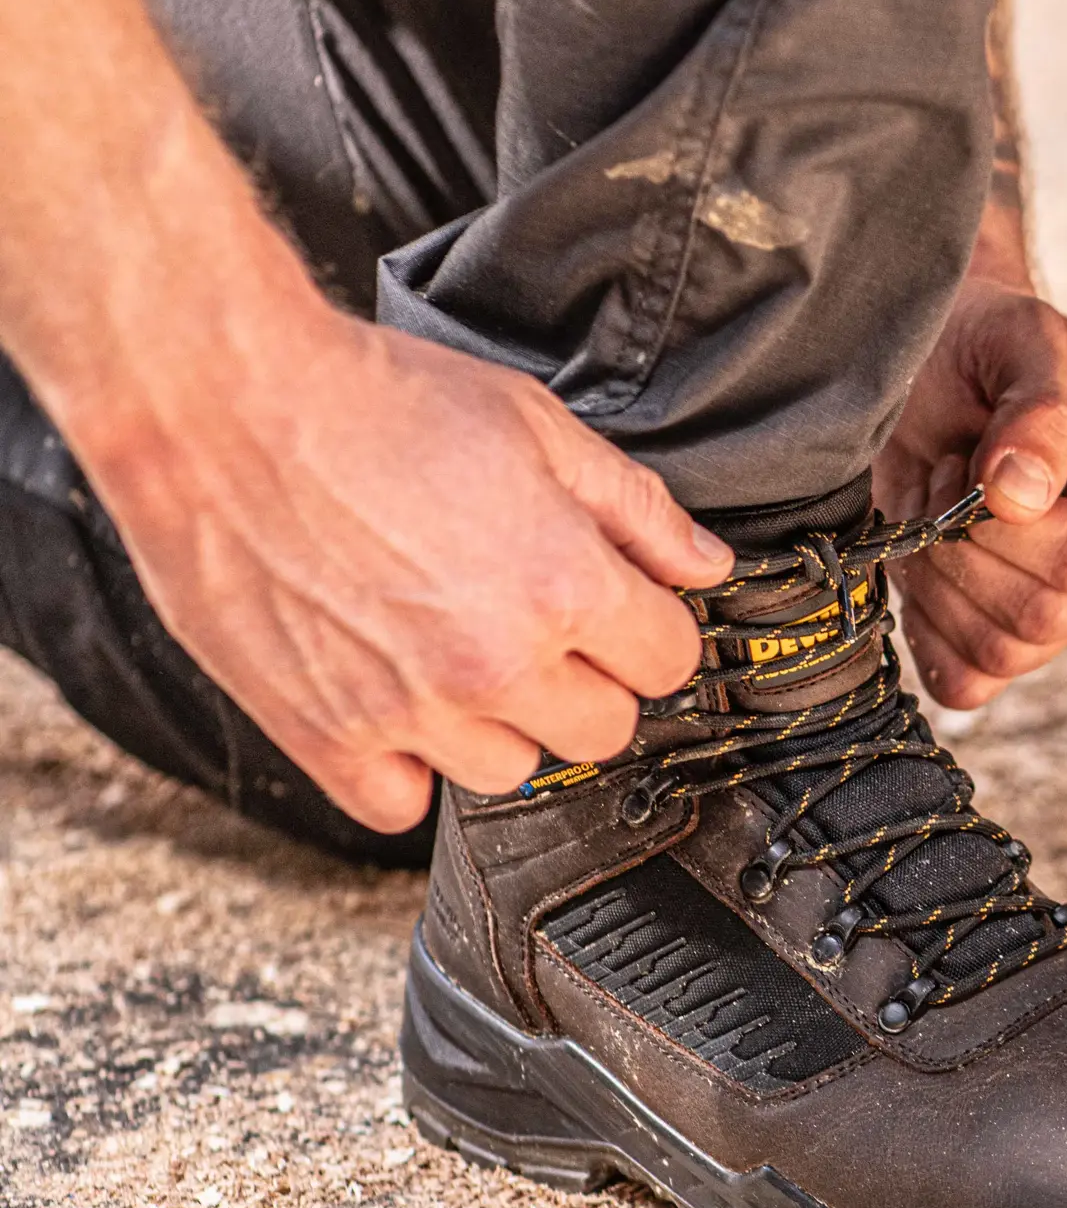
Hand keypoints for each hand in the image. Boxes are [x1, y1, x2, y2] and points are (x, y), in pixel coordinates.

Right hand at [74, 303, 731, 831]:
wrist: (220, 404)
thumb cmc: (374, 401)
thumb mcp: (536, 426)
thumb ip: (635, 510)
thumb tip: (706, 566)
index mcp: (564, 587)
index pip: (669, 662)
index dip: (651, 630)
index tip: (621, 611)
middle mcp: (497, 665)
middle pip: (604, 730)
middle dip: (589, 681)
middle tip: (541, 627)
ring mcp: (411, 713)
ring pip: (512, 773)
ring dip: (501, 726)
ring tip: (458, 654)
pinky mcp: (327, 738)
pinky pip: (401, 806)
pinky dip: (406, 769)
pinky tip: (398, 703)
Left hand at [874, 279, 1066, 709]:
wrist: (940, 366)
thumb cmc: (990, 345)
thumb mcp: (1022, 339)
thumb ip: (1038, 408)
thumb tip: (1020, 495)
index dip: (1003, 529)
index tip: (966, 464)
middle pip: (1038, 616)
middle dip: (958, 551)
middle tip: (942, 478)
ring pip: (998, 654)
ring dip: (934, 583)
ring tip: (934, 508)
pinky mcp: (1010, 641)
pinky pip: (966, 681)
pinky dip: (925, 632)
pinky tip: (924, 563)